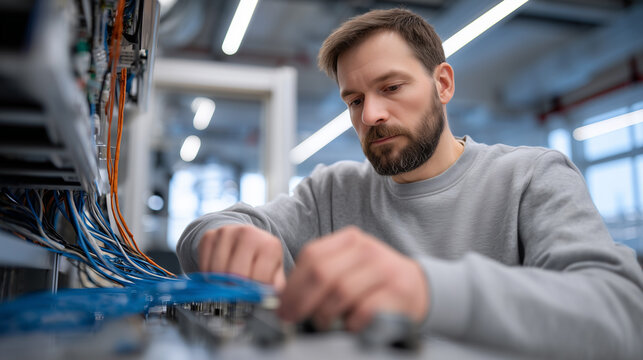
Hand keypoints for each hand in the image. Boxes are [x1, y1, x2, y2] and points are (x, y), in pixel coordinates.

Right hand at [198, 224, 285, 289]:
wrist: (245, 239)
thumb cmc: (261, 262)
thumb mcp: (273, 274)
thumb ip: (273, 290)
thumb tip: (266, 304)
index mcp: (270, 245)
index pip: (259, 278)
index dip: (254, 293)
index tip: (251, 297)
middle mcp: (249, 233)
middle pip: (236, 274)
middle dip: (235, 290)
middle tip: (235, 296)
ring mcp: (227, 232)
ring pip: (217, 271)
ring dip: (219, 284)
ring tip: (227, 286)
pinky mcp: (210, 235)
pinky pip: (204, 265)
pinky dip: (208, 277)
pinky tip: (217, 276)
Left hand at [277, 226, 428, 330]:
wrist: (420, 288)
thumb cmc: (375, 282)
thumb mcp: (350, 266)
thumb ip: (322, 273)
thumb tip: (285, 298)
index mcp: (350, 240)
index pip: (311, 255)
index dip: (292, 283)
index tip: (282, 305)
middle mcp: (366, 250)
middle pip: (322, 273)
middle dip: (301, 301)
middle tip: (292, 319)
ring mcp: (383, 269)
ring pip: (340, 292)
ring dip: (324, 315)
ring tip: (323, 324)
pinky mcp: (397, 291)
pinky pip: (363, 310)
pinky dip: (350, 323)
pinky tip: (349, 326)